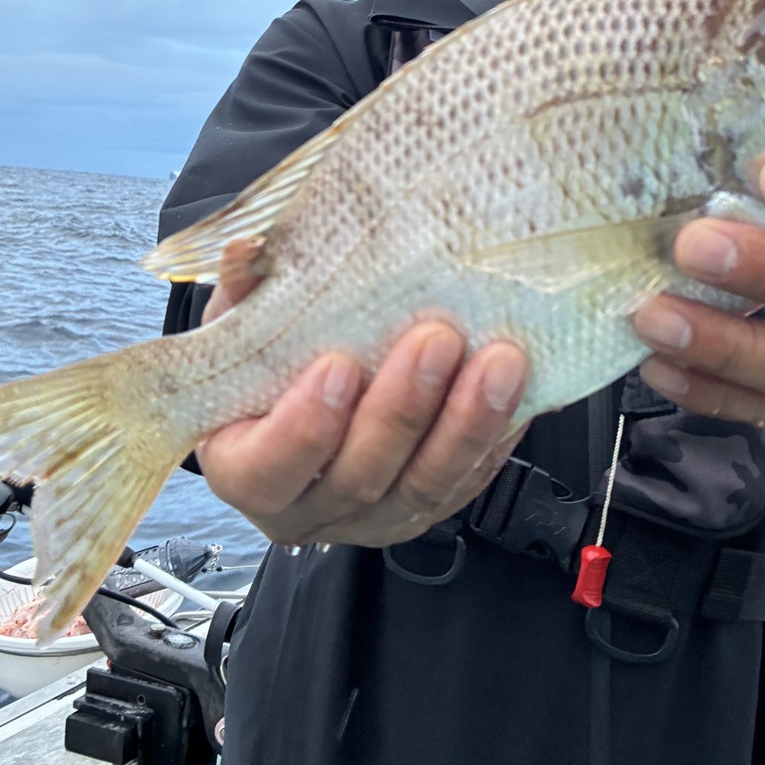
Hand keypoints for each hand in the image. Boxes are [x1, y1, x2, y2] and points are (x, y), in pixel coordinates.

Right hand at [196, 244, 528, 544]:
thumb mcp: (244, 318)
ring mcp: (373, 516)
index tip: (338, 365)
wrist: (308, 380)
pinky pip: (468, 481)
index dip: (302, 429)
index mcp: (245, 469)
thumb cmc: (269, 355)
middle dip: (403, 410)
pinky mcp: (427, 506)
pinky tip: (520, 391)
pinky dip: (495, 436)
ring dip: (467, 424)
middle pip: (359, 478)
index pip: (266, 470)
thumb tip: (248, 248)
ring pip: (425, 487)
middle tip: (437, 339)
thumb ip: (246, 287)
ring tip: (500, 362)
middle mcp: (309, 507)